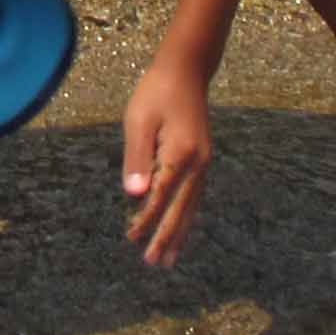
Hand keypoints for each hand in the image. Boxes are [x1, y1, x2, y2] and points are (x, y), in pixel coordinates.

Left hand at [120, 49, 217, 268]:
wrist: (186, 71)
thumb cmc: (156, 93)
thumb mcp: (138, 121)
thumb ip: (137, 159)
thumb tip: (134, 196)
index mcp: (180, 154)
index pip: (160, 196)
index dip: (146, 219)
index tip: (131, 238)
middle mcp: (198, 163)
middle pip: (181, 209)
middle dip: (167, 237)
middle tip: (155, 263)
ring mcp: (204, 162)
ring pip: (191, 206)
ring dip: (179, 232)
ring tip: (169, 257)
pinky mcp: (202, 159)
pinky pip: (194, 195)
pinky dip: (186, 215)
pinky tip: (180, 226)